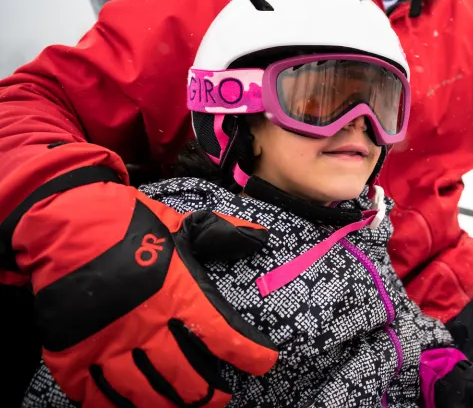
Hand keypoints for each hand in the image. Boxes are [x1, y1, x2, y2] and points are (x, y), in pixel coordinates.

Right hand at [13, 180, 278, 405]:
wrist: (65, 225)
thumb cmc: (127, 226)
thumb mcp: (181, 225)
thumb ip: (221, 234)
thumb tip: (260, 236)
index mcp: (178, 296)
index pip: (224, 336)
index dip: (249, 353)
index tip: (265, 362)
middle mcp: (147, 328)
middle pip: (187, 378)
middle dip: (209, 393)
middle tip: (220, 397)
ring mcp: (108, 347)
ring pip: (146, 394)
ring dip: (171, 404)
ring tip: (186, 406)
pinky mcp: (74, 357)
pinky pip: (99, 396)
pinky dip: (118, 405)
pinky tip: (132, 405)